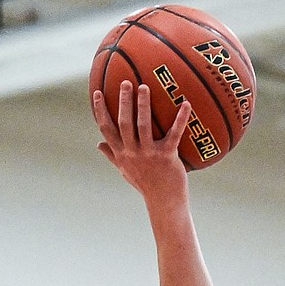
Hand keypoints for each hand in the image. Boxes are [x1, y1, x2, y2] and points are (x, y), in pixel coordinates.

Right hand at [93, 81, 191, 202]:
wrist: (165, 203)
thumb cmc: (145, 185)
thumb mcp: (126, 170)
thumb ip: (112, 155)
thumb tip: (98, 144)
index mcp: (122, 154)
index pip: (106, 129)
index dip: (101, 110)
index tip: (98, 92)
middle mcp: (133, 153)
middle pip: (124, 123)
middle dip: (124, 101)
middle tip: (127, 82)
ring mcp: (149, 154)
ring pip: (143, 126)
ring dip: (143, 105)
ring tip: (145, 87)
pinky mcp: (167, 157)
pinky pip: (174, 134)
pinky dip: (181, 118)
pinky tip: (186, 104)